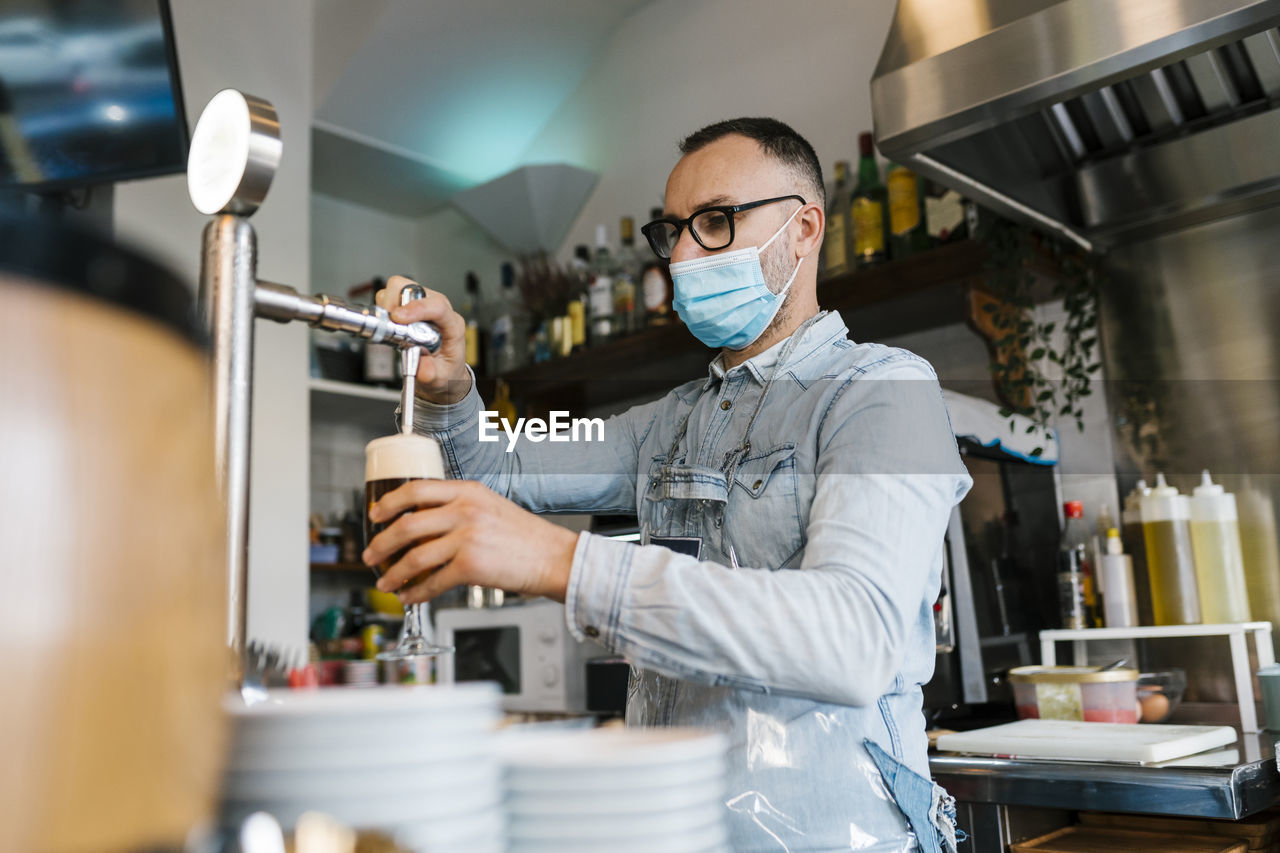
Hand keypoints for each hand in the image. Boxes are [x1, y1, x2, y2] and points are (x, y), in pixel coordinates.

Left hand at [362, 479, 578, 604]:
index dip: (389, 502)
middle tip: (370, 554)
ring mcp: (467, 538)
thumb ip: (460, 508)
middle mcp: (466, 511)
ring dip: (394, 572)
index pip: (417, 489)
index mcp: (468, 491)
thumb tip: (423, 524)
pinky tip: (410, 596)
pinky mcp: (471, 566)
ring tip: (385, 582)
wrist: (553, 558)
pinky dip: (416, 592)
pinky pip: (432, 581)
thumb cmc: (526, 537)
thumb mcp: (491, 507)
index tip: (375, 514)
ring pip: (414, 556)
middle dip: (382, 543)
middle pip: (407, 524)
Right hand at [375, 275, 469, 403]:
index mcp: (452, 325)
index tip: (398, 318)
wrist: (441, 371)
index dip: (416, 308)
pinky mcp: (409, 306)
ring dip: (388, 304)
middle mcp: (438, 309)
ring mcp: (423, 305)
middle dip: (396, 302)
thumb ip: (432, 374)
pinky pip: (391, 295)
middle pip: (415, 288)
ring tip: (390, 325)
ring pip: (399, 287)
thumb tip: (424, 369)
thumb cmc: (445, 370)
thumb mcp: (442, 378)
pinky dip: (383, 306)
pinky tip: (389, 324)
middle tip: (390, 322)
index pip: (438, 306)